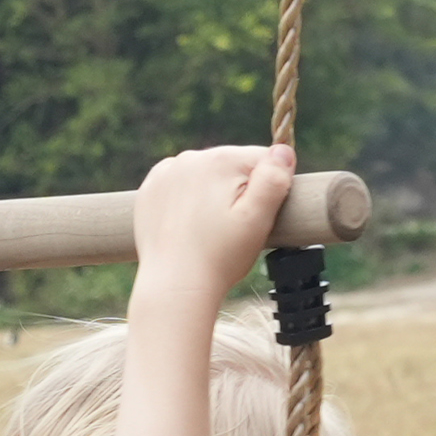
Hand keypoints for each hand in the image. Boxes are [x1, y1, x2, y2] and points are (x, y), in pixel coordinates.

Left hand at [131, 144, 297, 296]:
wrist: (174, 284)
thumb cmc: (220, 258)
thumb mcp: (257, 221)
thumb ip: (273, 182)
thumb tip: (283, 151)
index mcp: (222, 161)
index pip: (262, 159)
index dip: (268, 189)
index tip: (259, 217)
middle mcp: (192, 157)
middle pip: (231, 165)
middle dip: (239, 190)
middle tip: (232, 229)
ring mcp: (167, 171)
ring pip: (205, 174)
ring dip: (212, 193)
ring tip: (210, 230)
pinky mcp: (151, 188)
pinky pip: (179, 184)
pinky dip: (187, 199)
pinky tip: (189, 225)